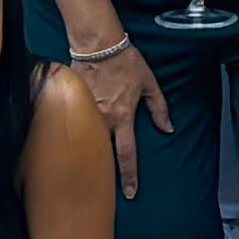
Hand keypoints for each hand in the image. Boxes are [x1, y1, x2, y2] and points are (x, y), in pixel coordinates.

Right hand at [74, 37, 171, 200]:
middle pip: (102, 154)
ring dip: (87, 156)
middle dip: (103, 173)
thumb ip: (159, 108)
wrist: (98, 45)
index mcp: (123, 117)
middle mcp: (102, 119)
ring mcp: (84, 113)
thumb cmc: (126, 62)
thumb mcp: (149, 84)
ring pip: (85, 142)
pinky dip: (74, 133)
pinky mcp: (70, 105)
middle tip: (104, 190)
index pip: (127, 154)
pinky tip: (70, 142)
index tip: (129, 193)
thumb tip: (168, 128)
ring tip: (87, 171)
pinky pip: (72, 125)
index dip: (129, 176)